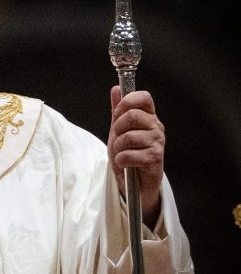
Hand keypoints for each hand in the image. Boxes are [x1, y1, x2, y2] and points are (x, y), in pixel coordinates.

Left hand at [108, 87, 164, 228]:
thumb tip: (116, 89)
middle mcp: (156, 127)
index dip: (127, 101)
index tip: (118, 113)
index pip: (144, 97)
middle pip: (132, 115)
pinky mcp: (155, 158)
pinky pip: (130, 154)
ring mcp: (157, 142)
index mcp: (149, 117)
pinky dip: (121, 160)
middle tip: (118, 139)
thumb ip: (118, 111)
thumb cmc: (129, 155)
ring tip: (123, 153)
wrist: (135, 183)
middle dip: (117, 128)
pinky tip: (126, 163)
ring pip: (128, 136)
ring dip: (118, 148)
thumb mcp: (119, 131)